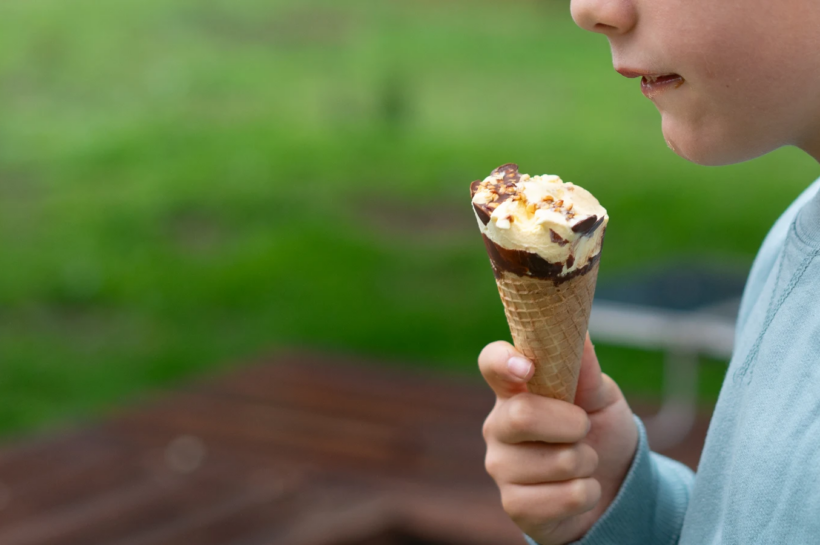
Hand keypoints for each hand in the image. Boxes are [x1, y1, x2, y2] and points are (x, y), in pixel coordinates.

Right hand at [479, 335, 638, 543]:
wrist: (613, 488)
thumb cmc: (599, 433)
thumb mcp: (602, 397)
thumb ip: (585, 371)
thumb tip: (578, 333)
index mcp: (515, 390)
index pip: (492, 363)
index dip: (504, 361)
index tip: (527, 367)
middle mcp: (499, 425)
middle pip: (523, 416)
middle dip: (572, 424)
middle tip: (584, 428)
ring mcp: (502, 466)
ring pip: (555, 461)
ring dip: (586, 462)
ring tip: (581, 462)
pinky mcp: (514, 504)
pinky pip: (563, 497)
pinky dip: (587, 492)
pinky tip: (578, 490)